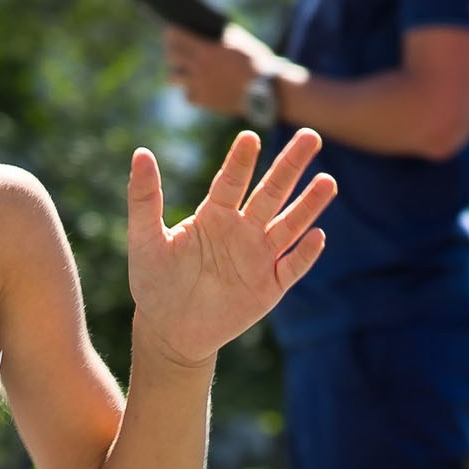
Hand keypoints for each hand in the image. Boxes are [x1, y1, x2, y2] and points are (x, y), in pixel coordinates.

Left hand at [128, 132, 335, 363]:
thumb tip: (140, 152)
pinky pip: (291, 267)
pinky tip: (317, 235)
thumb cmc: (155, 282)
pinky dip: (305, 254)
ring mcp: (258, 257)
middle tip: (310, 136)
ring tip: (328, 181)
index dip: (240, 161)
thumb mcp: (144, 240)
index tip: (249, 137)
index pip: (231, 181)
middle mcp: (242, 230)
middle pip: (270, 193)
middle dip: (290, 166)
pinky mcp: (269, 287)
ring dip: (308, 205)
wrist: (169, 331)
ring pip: (288, 226)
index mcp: (214, 215)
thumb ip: (144, 199)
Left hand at [161, 21, 268, 116]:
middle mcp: (197, 68)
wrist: (265, 91)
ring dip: (178, 72)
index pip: (177, 37)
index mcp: (204, 49)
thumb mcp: (238, 41)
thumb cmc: (254, 61)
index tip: (170, 30)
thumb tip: (204, 30)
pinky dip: (191, 91)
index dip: (171, 33)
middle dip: (171, 51)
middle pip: (171, 57)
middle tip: (173, 48)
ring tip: (182, 69)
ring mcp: (199, 86)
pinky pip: (188, 95)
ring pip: (174, 78)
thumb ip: (219, 36)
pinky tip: (196, 86)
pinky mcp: (204, 102)